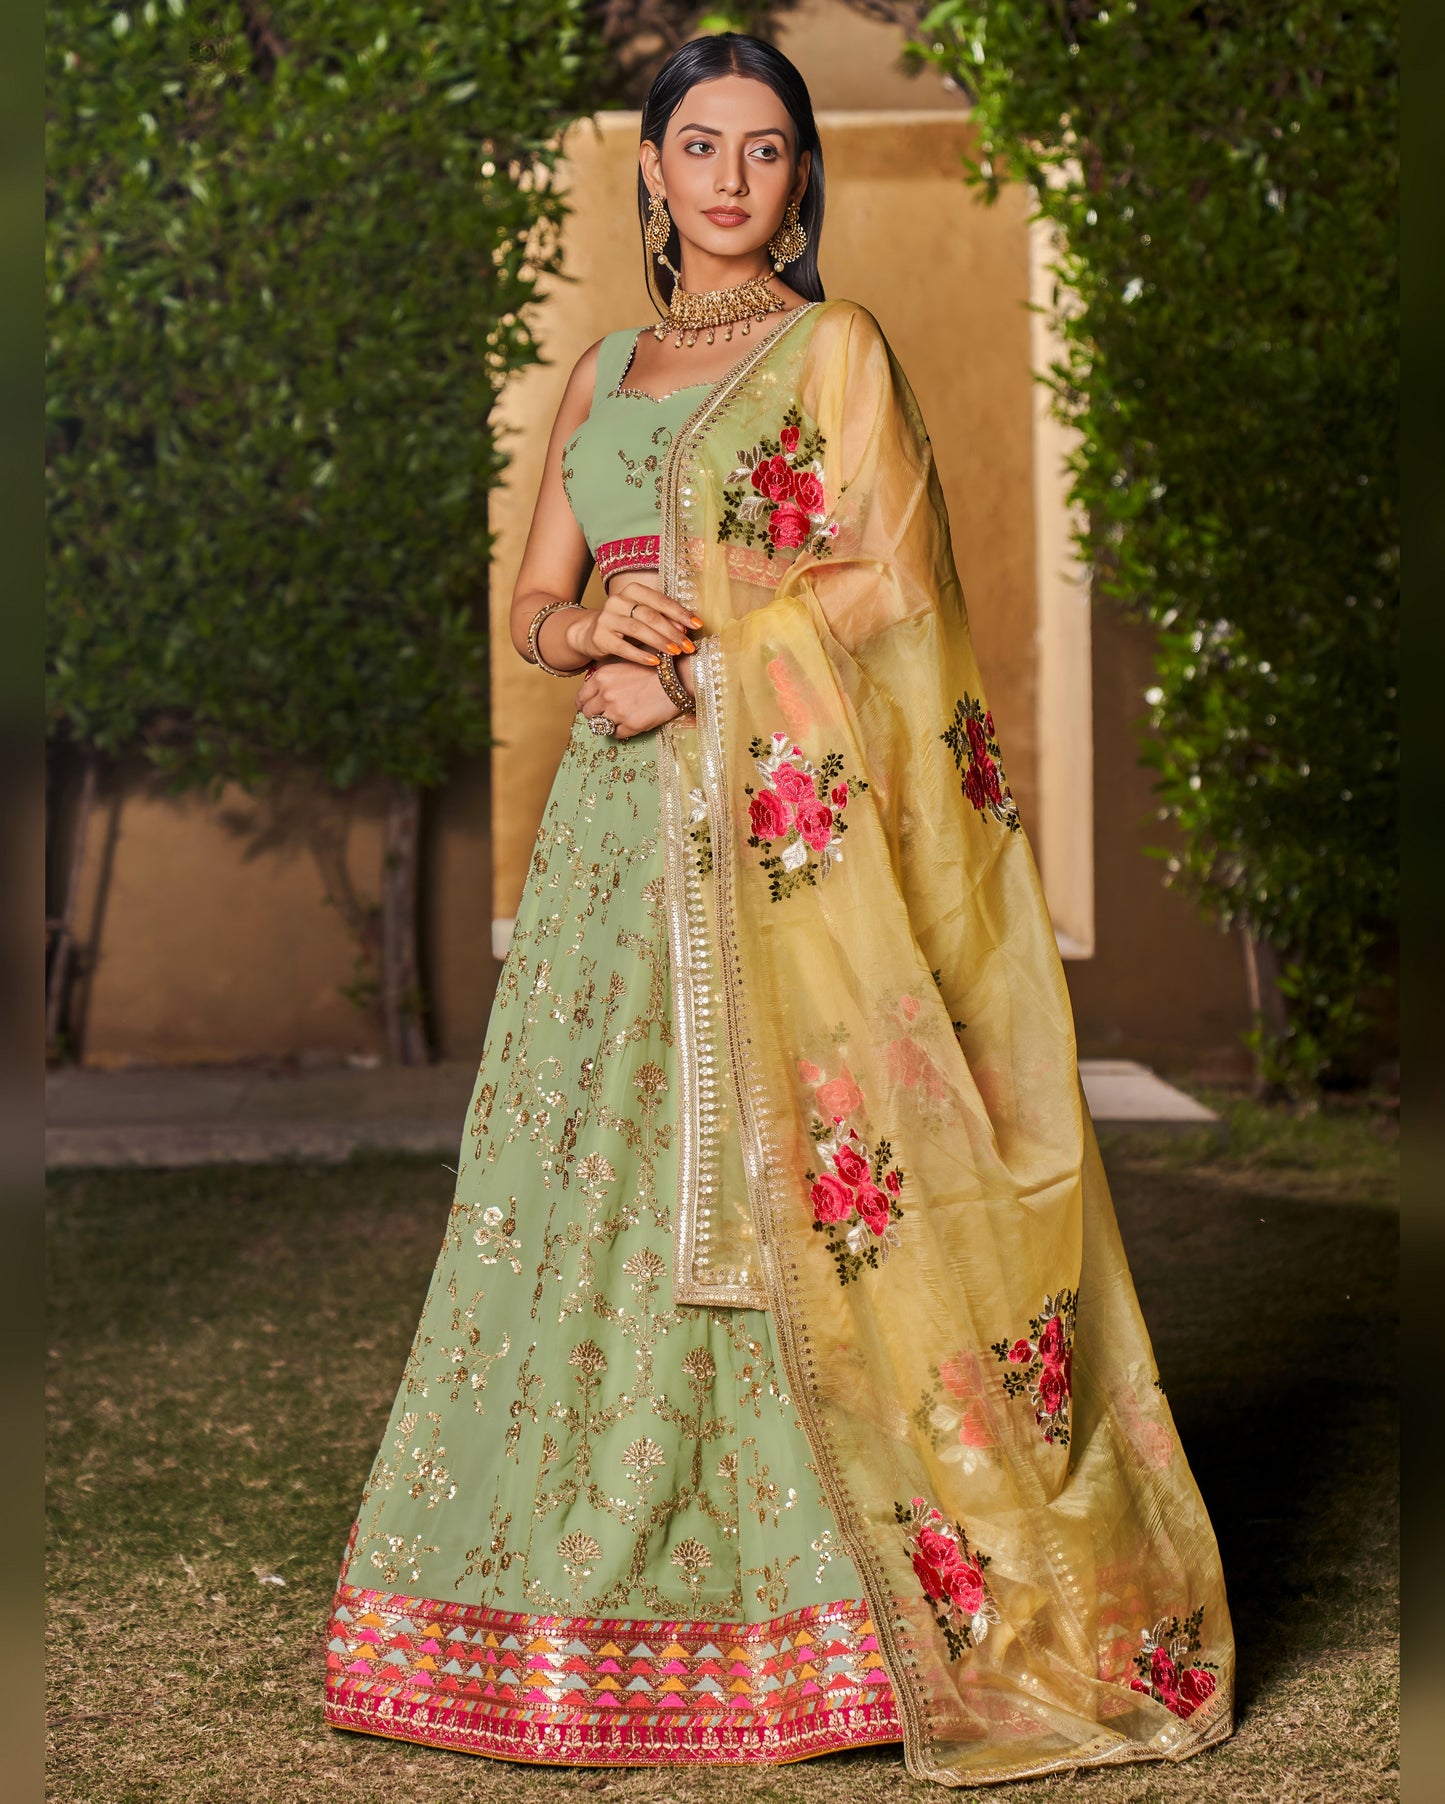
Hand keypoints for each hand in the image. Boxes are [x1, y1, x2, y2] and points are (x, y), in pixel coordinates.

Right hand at [564, 573, 702, 668]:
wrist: (592, 632)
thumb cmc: (626, 624)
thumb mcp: (644, 616)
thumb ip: (664, 619)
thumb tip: (687, 628)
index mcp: (633, 590)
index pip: (661, 600)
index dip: (680, 613)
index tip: (697, 625)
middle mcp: (618, 601)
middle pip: (651, 615)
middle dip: (673, 631)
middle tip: (689, 646)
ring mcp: (607, 618)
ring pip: (638, 629)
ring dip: (660, 642)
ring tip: (676, 652)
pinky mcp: (600, 637)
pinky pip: (623, 647)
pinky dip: (640, 655)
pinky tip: (655, 663)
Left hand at [577, 657, 685, 740]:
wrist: (678, 678)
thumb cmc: (656, 667)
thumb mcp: (625, 661)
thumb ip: (608, 674)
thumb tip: (597, 686)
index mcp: (602, 677)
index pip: (581, 697)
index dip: (584, 704)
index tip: (588, 707)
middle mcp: (606, 694)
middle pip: (588, 713)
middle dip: (594, 715)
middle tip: (603, 715)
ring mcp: (617, 711)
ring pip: (600, 726)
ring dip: (607, 724)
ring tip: (618, 719)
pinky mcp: (631, 725)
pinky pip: (616, 734)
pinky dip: (620, 731)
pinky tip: (630, 723)